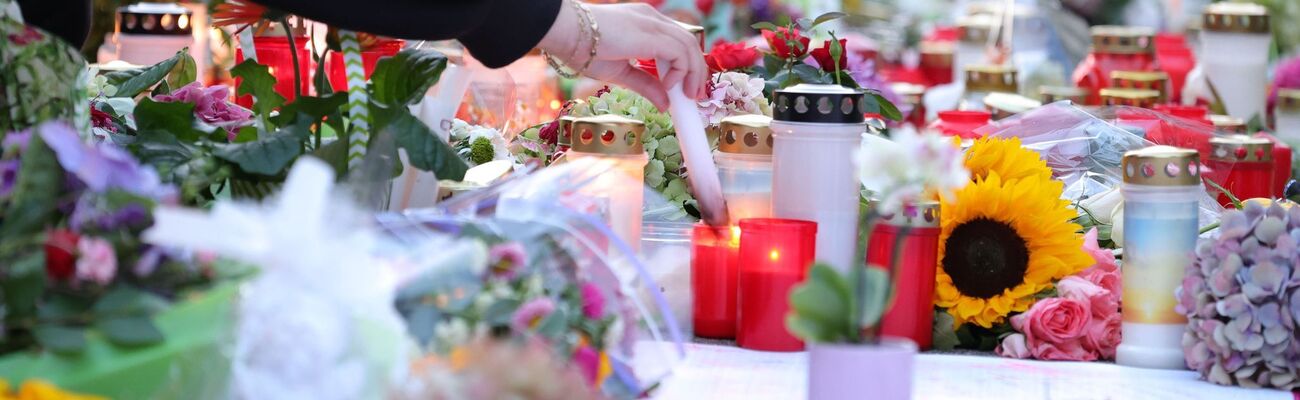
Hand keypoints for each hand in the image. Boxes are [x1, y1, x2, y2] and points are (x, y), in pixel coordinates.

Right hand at [539, 1, 706, 109]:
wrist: (564, 34)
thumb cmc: (583, 49)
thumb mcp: (620, 73)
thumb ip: (645, 85)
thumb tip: (665, 104)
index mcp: (645, 24)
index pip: (677, 42)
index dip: (687, 65)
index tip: (687, 89)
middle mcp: (652, 19)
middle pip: (688, 43)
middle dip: (697, 72)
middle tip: (695, 97)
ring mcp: (652, 23)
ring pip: (689, 47)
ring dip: (693, 74)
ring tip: (687, 96)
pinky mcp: (651, 33)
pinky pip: (679, 52)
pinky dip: (681, 71)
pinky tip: (669, 86)